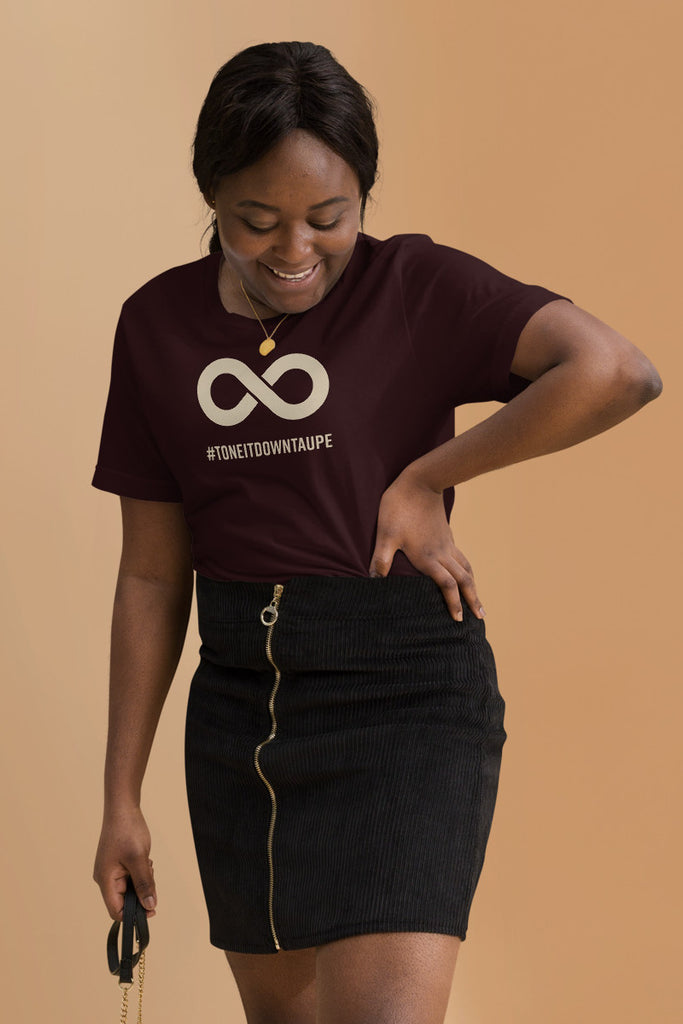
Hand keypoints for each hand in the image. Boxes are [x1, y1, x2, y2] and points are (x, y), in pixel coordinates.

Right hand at [93, 805, 156, 920]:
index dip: (134, 914)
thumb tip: (150, 906)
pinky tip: (145, 859)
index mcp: (105, 880)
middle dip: (141, 892)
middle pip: (125, 900)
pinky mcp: (117, 864)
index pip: (116, 910)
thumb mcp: (139, 859)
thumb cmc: (127, 830)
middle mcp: (105, 878)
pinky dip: (141, 872)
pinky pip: (131, 877)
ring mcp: (111, 870)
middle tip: (150, 873)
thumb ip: (145, 884)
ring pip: (130, 888)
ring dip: (143, 880)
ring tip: (147, 863)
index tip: (152, 908)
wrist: (123, 807)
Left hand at [369, 469, 484, 621]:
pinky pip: (461, 558)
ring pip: (466, 569)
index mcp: (428, 557)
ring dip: (473, 586)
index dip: (453, 603)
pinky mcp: (446, 535)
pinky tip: (465, 574)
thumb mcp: (385, 534)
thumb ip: (381, 558)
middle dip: (472, 600)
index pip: (447, 586)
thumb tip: (372, 580)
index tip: (458, 620)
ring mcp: (446, 544)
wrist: (420, 482)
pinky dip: (466, 571)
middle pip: (463, 580)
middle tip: (480, 617)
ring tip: (479, 601)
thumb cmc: (399, 507)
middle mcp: (442, 554)